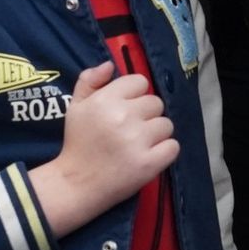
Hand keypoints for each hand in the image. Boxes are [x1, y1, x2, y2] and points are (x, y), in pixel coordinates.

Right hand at [33, 63, 179, 237]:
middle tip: (131, 130)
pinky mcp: (148, 163)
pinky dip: (165, 151)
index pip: (140, 82)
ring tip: (139, 144)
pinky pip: (173, 146)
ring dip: (156, 133)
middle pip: (156, 103)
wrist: (76, 184)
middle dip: (146, 115)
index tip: (125, 109)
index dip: (134, 95)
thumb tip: (110, 65)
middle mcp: (123, 116)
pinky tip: (149, 156)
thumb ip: (89, 81)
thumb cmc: (78, 143)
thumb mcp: (75, 107)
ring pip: (166, 124)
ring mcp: (137, 141)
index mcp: (105, 100)